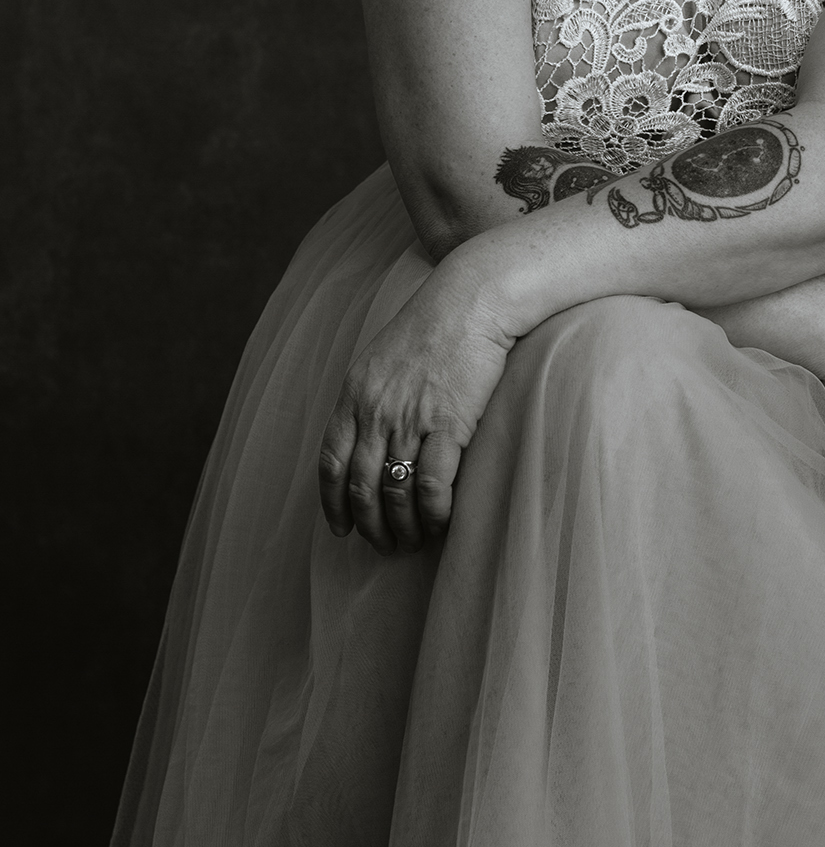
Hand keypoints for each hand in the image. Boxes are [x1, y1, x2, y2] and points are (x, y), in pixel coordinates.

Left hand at [318, 260, 514, 553]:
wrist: (471, 301)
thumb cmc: (433, 326)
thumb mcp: (382, 359)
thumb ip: (369, 397)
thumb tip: (369, 436)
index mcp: (354, 396)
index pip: (331, 463)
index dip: (333, 503)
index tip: (341, 528)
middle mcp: (375, 412)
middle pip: (361, 487)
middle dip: (369, 526)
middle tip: (384, 545)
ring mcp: (410, 420)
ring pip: (395, 493)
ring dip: (402, 527)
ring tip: (412, 542)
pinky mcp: (449, 424)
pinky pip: (432, 484)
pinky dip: (433, 513)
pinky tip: (440, 523)